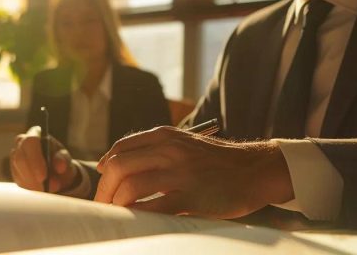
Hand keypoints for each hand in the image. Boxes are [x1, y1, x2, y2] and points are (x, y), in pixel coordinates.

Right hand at [9, 126, 78, 192]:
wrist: (57, 173)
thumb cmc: (60, 161)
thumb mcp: (65, 159)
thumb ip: (63, 159)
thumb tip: (60, 166)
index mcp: (35, 134)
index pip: (30, 142)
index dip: (35, 159)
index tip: (43, 176)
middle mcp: (21, 142)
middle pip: (20, 157)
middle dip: (32, 175)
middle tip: (45, 188)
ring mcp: (15, 156)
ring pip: (18, 171)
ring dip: (32, 183)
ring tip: (46, 190)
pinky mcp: (14, 170)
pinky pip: (18, 180)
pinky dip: (29, 187)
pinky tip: (39, 190)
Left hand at [94, 126, 293, 218]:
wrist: (255, 170)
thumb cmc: (217, 162)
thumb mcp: (185, 144)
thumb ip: (156, 151)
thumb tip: (115, 165)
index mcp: (165, 136)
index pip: (121, 148)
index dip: (104, 166)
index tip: (101, 181)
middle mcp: (169, 150)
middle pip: (118, 167)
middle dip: (104, 190)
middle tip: (102, 205)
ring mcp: (180, 173)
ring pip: (130, 187)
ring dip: (116, 205)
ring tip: (115, 216)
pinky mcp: (191, 197)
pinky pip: (153, 208)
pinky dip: (138, 216)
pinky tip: (136, 221)